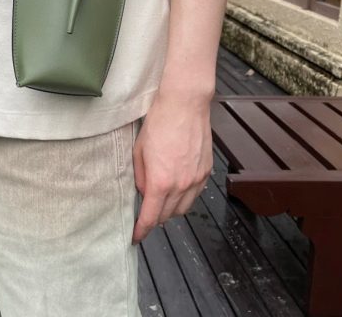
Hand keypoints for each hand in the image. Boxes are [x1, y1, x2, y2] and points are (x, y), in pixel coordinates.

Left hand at [132, 84, 212, 244]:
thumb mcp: (139, 150)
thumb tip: (143, 191)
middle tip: (145, 214)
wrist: (184, 105)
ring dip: (170, 210)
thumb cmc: (158, 123)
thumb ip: (140, 176)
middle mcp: (181, 185)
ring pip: (183, 208)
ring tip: (160, 202)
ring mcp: (196, 179)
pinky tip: (176, 189)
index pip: (150, 216)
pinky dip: (185, 198)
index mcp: (160, 181)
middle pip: (167, 215)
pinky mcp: (206, 171)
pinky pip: (195, 194)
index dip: (141, 230)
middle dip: (154, 219)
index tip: (135, 237)